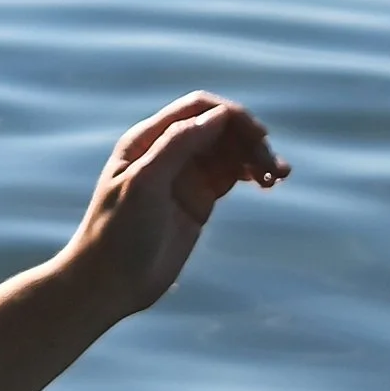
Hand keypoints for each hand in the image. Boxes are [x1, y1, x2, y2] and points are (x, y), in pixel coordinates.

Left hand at [72, 94, 287, 321]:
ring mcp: (185, 176)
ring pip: (230, 151)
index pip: (198, 109)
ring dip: (257, 155)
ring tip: (279, 176)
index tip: (258, 137)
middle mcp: (168, 152)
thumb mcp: (144, 183)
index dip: (231, 115)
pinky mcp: (199, 200)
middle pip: (220, 127)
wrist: (110, 281)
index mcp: (148, 139)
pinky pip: (233, 175)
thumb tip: (219, 116)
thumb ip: (177, 145)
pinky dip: (254, 173)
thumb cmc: (118, 230)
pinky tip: (270, 182)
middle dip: (249, 139)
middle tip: (272, 167)